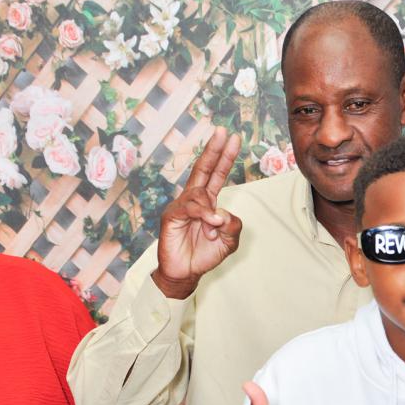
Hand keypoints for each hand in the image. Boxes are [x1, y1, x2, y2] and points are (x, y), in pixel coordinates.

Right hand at [153, 126, 242, 298]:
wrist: (186, 273)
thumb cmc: (204, 255)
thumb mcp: (229, 240)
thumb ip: (233, 225)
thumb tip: (223, 212)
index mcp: (207, 202)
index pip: (216, 174)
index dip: (225, 157)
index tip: (233, 138)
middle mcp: (193, 200)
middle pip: (204, 169)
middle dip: (214, 150)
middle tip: (223, 131)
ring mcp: (181, 207)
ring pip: (200, 195)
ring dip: (212, 213)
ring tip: (215, 229)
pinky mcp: (171, 217)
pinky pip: (191, 208)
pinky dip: (204, 216)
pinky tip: (211, 225)